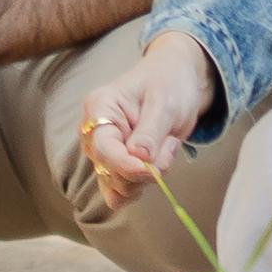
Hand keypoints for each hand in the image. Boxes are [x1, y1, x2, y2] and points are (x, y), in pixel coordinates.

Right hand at [79, 33, 219, 191]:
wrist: (176, 79)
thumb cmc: (169, 82)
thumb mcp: (165, 103)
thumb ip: (150, 132)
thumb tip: (138, 160)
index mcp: (99, 108)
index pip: (103, 149)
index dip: (127, 166)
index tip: (152, 170)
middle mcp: (94, 133)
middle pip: (109, 173)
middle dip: (145, 169)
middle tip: (169, 142)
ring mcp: (104, 152)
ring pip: (118, 188)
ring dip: (148, 176)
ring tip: (164, 145)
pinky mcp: (116, 166)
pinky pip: (122, 192)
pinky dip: (144, 184)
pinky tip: (157, 161)